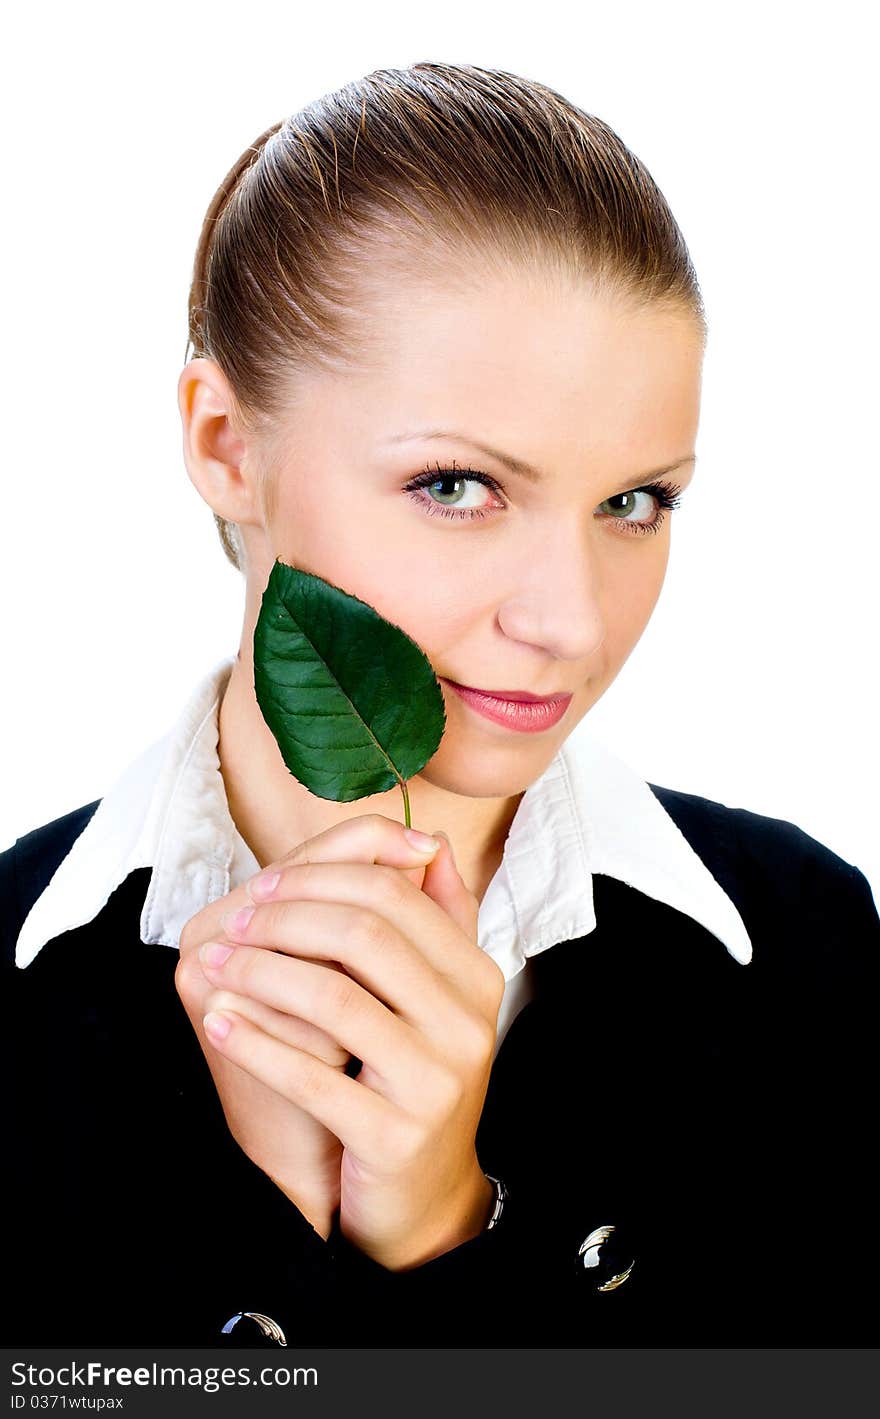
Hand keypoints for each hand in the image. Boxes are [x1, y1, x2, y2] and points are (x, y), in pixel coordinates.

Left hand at [192, 813, 505, 1269]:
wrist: (422, 1197)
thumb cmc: (412, 1077)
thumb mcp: (438, 994)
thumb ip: (438, 917)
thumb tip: (430, 840)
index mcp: (476, 976)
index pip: (394, 894)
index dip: (320, 879)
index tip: (263, 885)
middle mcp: (467, 1024)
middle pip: (365, 936)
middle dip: (285, 918)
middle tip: (235, 922)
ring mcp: (435, 1083)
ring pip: (333, 999)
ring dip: (261, 973)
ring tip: (216, 965)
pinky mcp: (394, 1136)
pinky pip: (312, 1077)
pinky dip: (256, 1043)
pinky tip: (220, 1021)